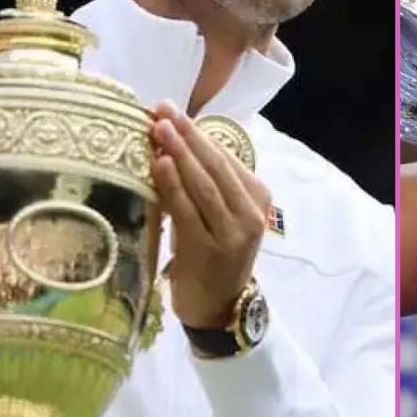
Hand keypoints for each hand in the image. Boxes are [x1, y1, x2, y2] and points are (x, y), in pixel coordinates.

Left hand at [150, 101, 269, 329]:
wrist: (218, 308)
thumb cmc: (213, 256)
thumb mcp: (219, 217)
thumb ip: (207, 186)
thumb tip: (171, 144)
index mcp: (257, 198)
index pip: (226, 157)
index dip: (198, 132)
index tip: (171, 110)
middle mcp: (251, 213)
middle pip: (216, 165)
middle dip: (187, 134)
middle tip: (162, 109)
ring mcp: (233, 232)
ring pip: (204, 183)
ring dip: (179, 152)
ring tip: (159, 128)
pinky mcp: (210, 249)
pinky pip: (188, 209)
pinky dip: (174, 185)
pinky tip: (160, 164)